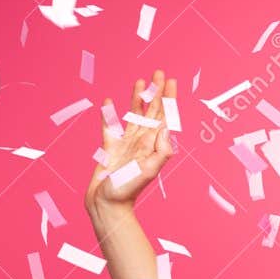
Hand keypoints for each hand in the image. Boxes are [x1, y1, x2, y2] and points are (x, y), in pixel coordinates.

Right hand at [85, 70, 175, 214]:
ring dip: (137, 98)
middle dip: (156, 92)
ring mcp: (126, 145)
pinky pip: (109, 126)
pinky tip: (107, 102)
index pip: (163, 117)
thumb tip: (166, 129)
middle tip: (159, 72)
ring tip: (140, 81)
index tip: (171, 81)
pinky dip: (109, 114)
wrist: (108, 206)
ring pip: (133, 115)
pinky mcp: (110, 149)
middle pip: (151, 112)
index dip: (168, 99)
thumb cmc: (127, 191)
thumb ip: (160, 151)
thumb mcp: (148, 171)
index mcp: (152, 145)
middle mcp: (141, 142)